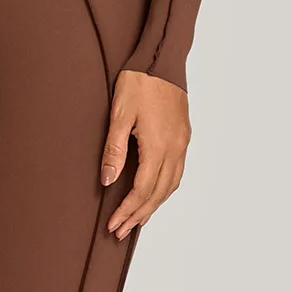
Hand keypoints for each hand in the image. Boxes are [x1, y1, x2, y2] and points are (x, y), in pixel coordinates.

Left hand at [100, 70, 190, 240]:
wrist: (161, 59)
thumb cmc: (138, 82)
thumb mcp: (119, 114)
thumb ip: (113, 150)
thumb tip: (107, 180)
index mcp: (158, 145)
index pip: (142, 190)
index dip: (127, 210)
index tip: (113, 225)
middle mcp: (175, 148)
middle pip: (158, 193)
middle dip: (139, 215)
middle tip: (121, 232)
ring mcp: (182, 142)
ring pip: (171, 185)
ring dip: (153, 205)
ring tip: (136, 220)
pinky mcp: (184, 136)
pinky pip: (177, 172)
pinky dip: (164, 189)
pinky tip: (154, 194)